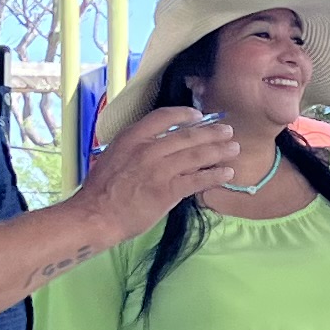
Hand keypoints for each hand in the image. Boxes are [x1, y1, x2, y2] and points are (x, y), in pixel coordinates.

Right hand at [75, 103, 239, 238]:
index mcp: (132, 137)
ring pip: (197, 155)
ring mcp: (160, 169)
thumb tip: (155, 146)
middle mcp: (148, 149)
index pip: (163, 116)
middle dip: (211, 132)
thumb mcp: (113, 156)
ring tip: (234, 149)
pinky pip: (198, 179)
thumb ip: (135, 148)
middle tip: (227, 131)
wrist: (95, 215)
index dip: (184, 114)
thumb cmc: (100, 190)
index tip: (197, 116)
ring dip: (218, 151)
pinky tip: (226, 173)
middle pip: (187, 135)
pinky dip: (215, 175)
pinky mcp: (168, 190)